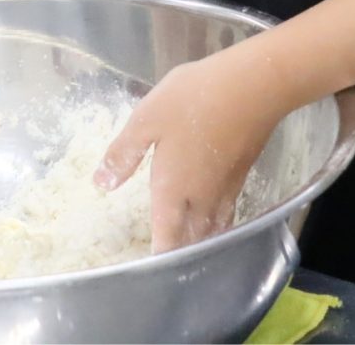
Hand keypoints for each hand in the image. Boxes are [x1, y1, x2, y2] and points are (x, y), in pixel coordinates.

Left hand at [96, 42, 287, 252]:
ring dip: (202, 239)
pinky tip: (217, 214)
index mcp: (173, 189)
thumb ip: (124, 153)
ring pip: (214, 226)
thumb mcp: (146, 119)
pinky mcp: (243, 171)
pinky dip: (220, 221)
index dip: (159, 255)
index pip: (167, 236)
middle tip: (170, 261)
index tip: (151, 268)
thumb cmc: (193, 99)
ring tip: (192, 247)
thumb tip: (100, 184)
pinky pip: (229, 209)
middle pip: (194, 237)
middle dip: (182, 251)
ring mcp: (226, 186)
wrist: (253, 85)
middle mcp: (202, 197)